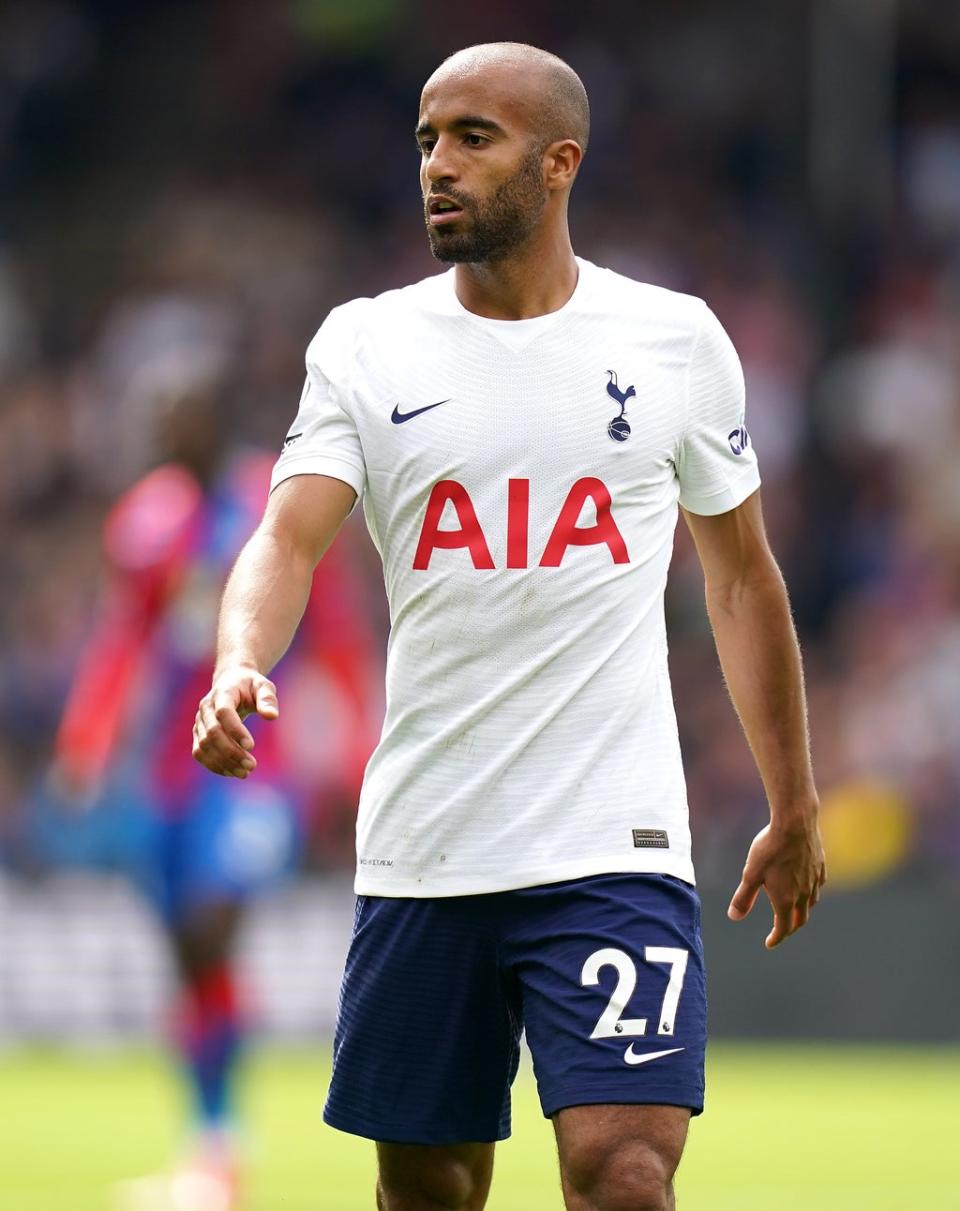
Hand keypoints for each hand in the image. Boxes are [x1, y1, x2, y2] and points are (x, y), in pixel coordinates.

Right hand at [192, 667, 278, 777]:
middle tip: (251, 765)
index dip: (235, 730)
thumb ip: (268, 699)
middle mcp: (206, 707)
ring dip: (223, 762)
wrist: (230, 681)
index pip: (224, 712)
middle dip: (231, 751)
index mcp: (222, 693)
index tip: (251, 746)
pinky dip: (213, 764)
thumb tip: (272, 717)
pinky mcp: (198, 733)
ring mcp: (199, 721)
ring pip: (204, 745)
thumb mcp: (263, 686)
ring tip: (244, 772)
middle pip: (213, 732)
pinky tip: (232, 772)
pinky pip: (199, 752)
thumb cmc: (250, 685)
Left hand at [727, 818, 825, 948]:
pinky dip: (811, 892)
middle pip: (800, 919)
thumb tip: (734, 917)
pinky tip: (806, 886)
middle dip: (790, 928)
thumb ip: (743, 897)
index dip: (776, 938)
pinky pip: (818, 886)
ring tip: (793, 910)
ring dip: (802, 911)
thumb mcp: (751, 873)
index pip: (783, 928)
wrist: (795, 823)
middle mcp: (804, 894)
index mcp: (786, 899)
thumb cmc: (770, 848)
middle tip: (781, 930)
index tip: (770, 943)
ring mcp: (814, 880)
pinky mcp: (821, 866)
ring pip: (811, 903)